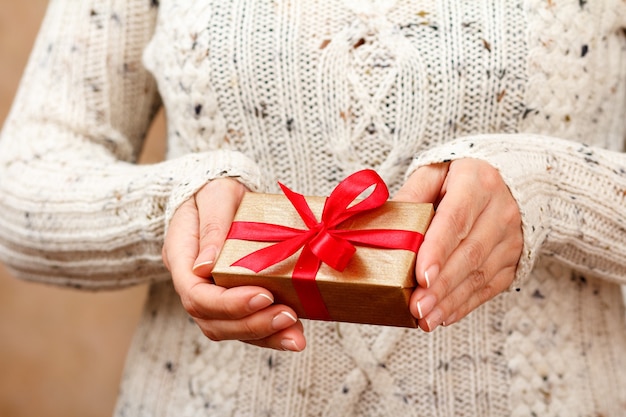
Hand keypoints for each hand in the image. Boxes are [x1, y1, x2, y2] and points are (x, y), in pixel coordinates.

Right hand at [162, 178, 305, 350]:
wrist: (217, 193)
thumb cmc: (215, 189)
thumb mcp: (216, 194)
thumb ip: (213, 226)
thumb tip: (205, 267)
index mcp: (181, 255)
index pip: (195, 294)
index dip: (228, 303)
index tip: (265, 295)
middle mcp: (191, 281)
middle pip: (211, 319)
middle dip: (251, 324)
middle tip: (288, 319)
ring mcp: (208, 293)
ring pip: (227, 328)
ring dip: (263, 336)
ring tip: (296, 337)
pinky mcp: (229, 297)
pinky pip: (243, 323)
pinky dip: (267, 333)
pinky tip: (292, 334)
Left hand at [394, 159, 522, 331]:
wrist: (506, 181)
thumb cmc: (458, 178)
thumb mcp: (432, 174)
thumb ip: (410, 196)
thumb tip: (383, 224)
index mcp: (477, 182)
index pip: (455, 219)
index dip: (437, 249)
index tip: (421, 275)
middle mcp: (501, 210)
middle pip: (469, 252)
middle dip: (441, 284)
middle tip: (416, 306)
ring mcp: (511, 237)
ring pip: (480, 274)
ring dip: (450, 300)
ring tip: (424, 318)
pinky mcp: (514, 258)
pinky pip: (490, 287)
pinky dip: (465, 304)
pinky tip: (444, 316)